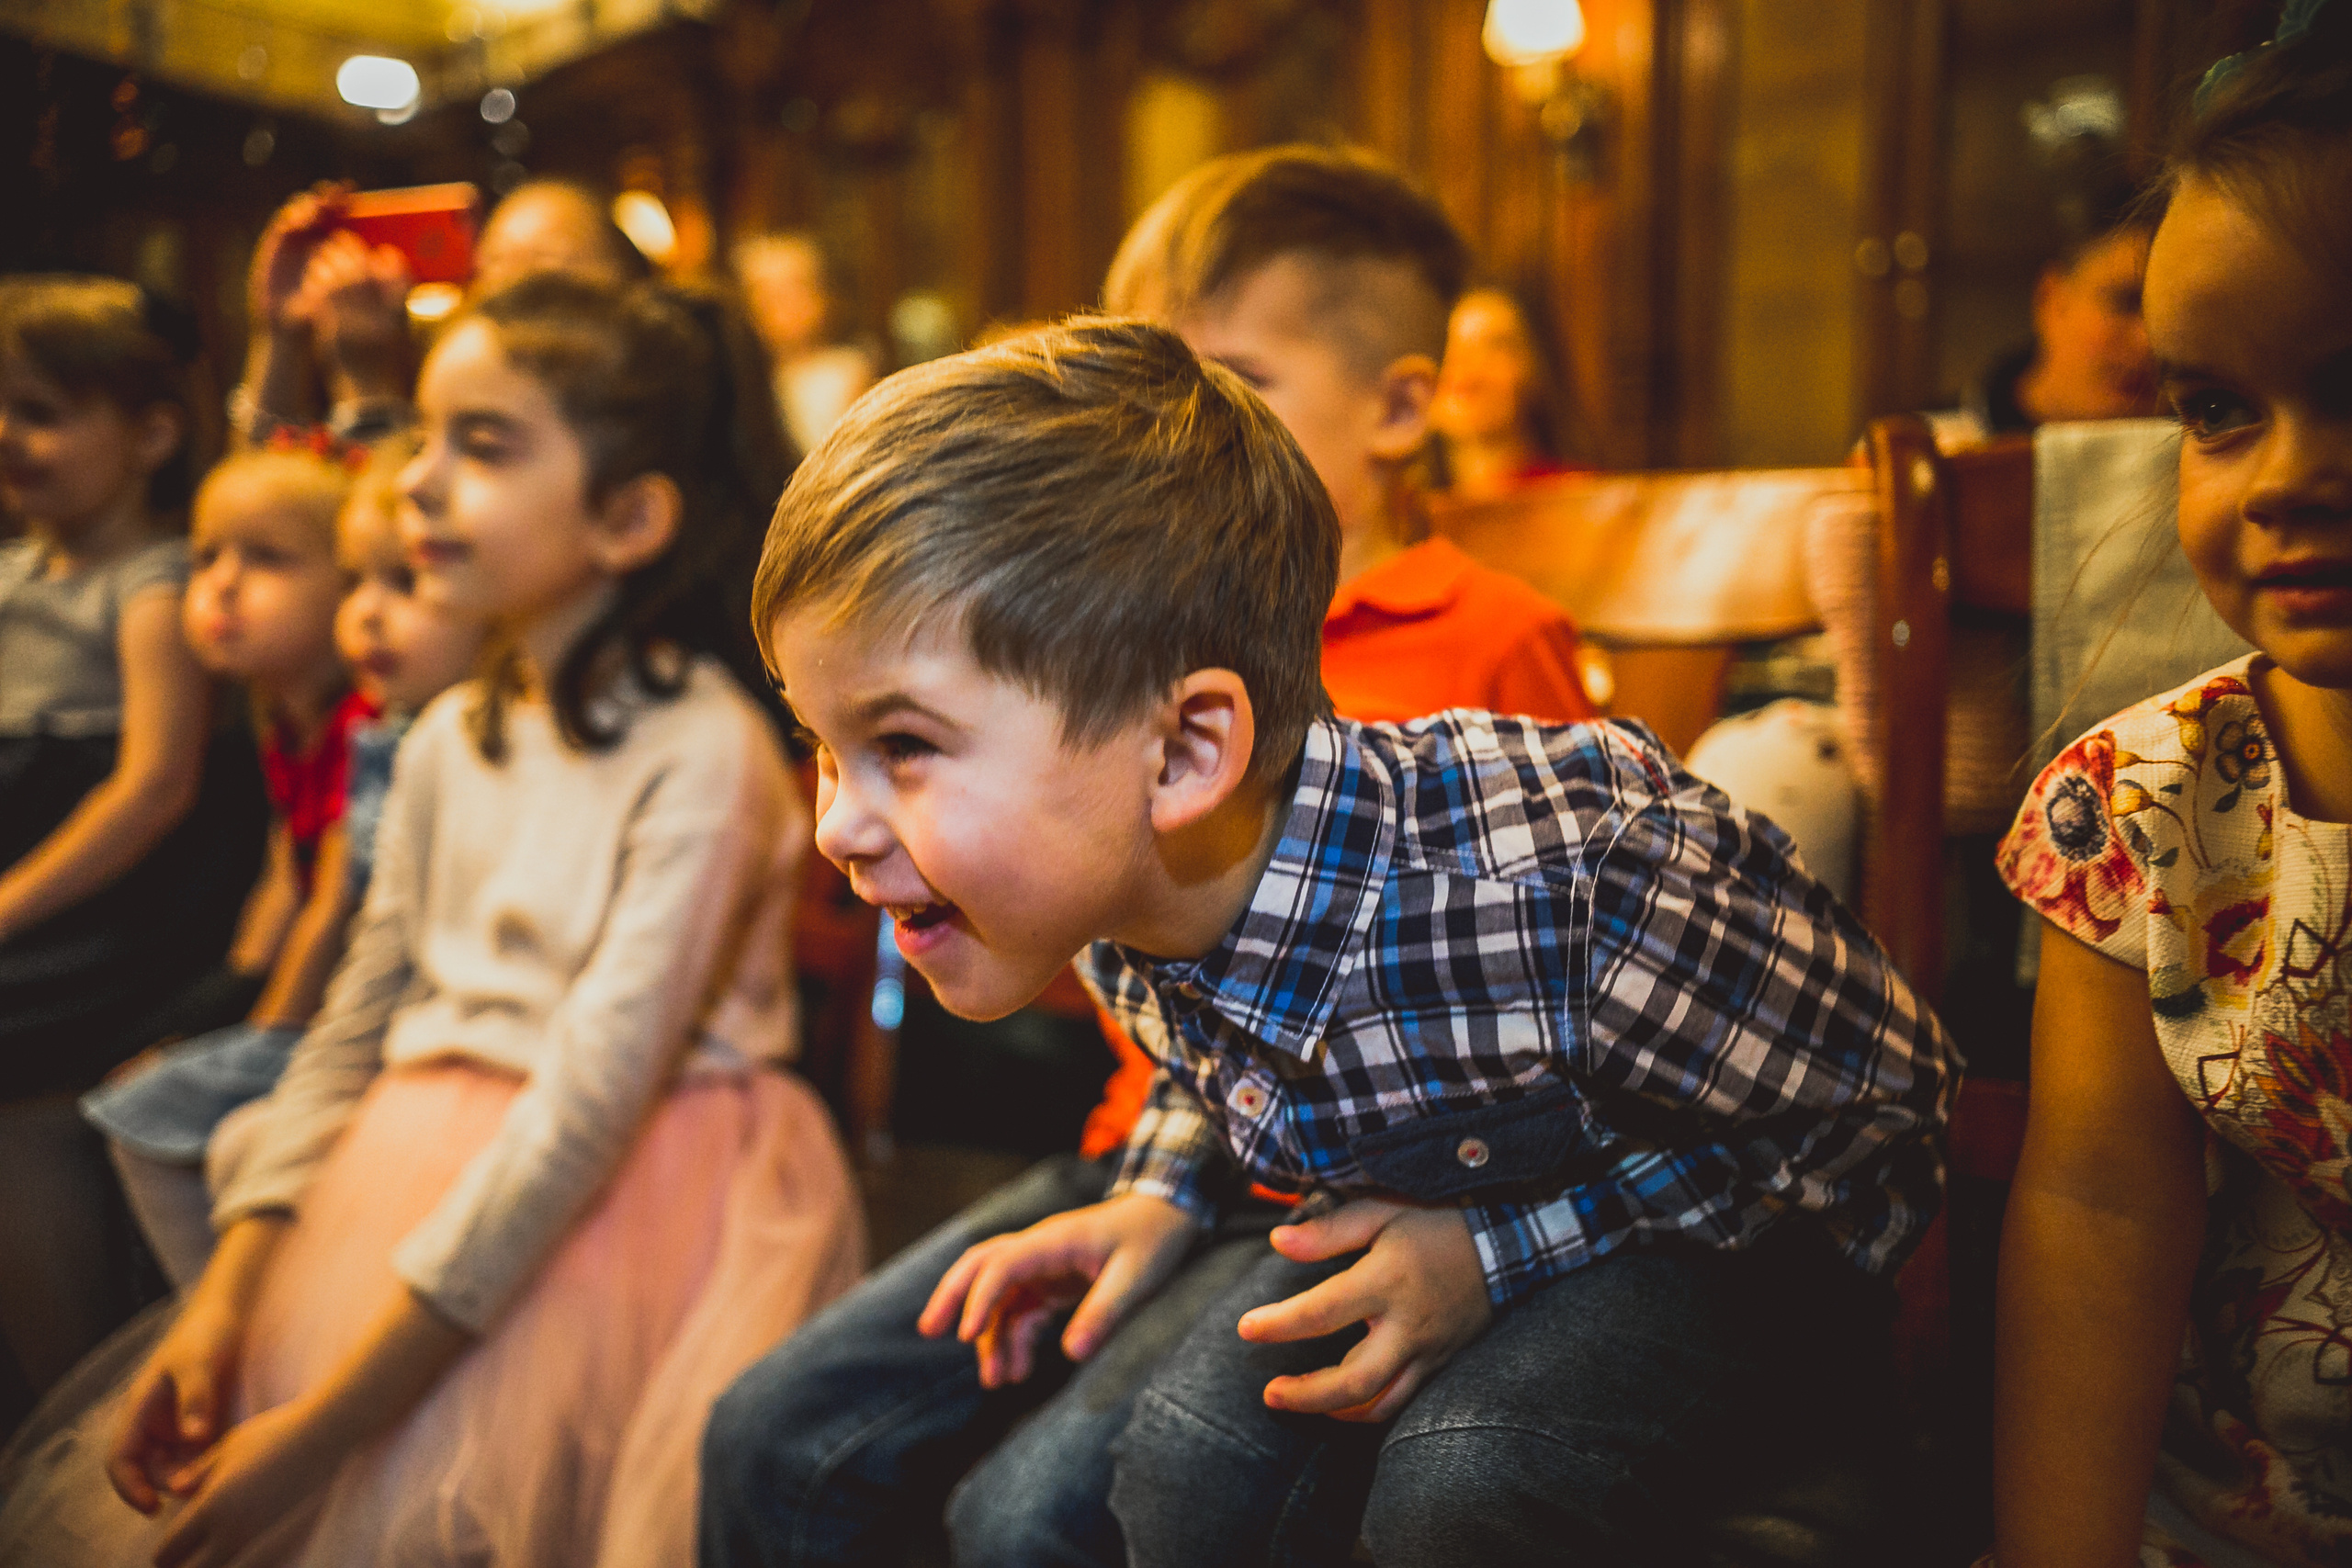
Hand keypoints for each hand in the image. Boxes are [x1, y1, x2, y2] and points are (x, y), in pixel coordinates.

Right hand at [108, 1296, 243, 1512]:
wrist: (230, 1316)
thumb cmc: (206, 1334)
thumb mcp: (199, 1364)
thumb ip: (196, 1398)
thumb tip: (193, 1438)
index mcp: (140, 1412)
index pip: (120, 1461)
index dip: (130, 1488)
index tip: (152, 1507)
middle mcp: (155, 1426)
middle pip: (152, 1472)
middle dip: (172, 1484)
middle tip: (203, 1487)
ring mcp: (179, 1429)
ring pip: (179, 1469)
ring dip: (194, 1478)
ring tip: (220, 1477)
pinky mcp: (204, 1429)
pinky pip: (202, 1458)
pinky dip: (211, 1466)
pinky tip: (232, 1465)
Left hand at [151, 1397, 342, 1567]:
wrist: (324, 1437)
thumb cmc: (273, 1434)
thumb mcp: (227, 1447)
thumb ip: (196, 1473)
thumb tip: (174, 1491)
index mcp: (211, 1506)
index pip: (169, 1551)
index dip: (161, 1553)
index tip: (163, 1544)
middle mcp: (231, 1529)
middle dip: (179, 1566)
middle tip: (179, 1553)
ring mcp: (255, 1533)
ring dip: (204, 1564)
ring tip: (201, 1549)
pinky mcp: (272, 1530)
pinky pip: (238, 1558)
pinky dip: (225, 1557)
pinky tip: (226, 1538)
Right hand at [248, 184, 350, 334]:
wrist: (292, 326)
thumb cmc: (323, 310)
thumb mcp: (349, 292)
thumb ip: (365, 272)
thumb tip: (391, 254)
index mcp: (331, 245)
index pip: (339, 217)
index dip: (344, 203)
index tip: (355, 192)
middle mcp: (311, 238)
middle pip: (321, 211)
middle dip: (329, 198)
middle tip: (340, 189)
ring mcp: (292, 241)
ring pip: (300, 214)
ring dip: (310, 205)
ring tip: (320, 203)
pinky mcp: (274, 246)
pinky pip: (282, 226)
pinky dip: (291, 218)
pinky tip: (300, 217)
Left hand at [291, 231, 411, 403]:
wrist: (372, 399)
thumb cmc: (388, 367)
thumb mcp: (402, 334)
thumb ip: (396, 301)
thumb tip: (389, 265)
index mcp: (400, 319)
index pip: (395, 279)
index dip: (385, 261)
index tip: (377, 251)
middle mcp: (380, 320)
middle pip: (363, 274)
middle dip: (350, 253)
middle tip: (340, 239)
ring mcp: (356, 326)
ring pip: (340, 282)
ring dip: (329, 263)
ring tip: (323, 253)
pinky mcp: (334, 332)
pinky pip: (323, 299)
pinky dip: (318, 283)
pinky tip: (314, 275)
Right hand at [919, 1194, 1199, 1386]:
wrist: (1168, 1216)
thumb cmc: (1153, 1240)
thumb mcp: (1137, 1277)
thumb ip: (1104, 1312)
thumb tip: (1072, 1354)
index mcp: (1054, 1240)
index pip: (1002, 1263)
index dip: (979, 1297)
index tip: (966, 1336)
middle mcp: (1040, 1249)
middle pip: (980, 1265)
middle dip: (952, 1297)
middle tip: (929, 1332)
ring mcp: (1043, 1266)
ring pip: (999, 1297)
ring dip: (991, 1336)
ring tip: (995, 1381)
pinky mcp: (1052, 1283)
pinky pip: (1021, 1311)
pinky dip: (1014, 1339)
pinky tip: (1017, 1371)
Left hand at [1238, 1199, 1491, 1422]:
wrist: (1510, 1239)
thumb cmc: (1441, 1218)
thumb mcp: (1384, 1209)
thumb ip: (1330, 1229)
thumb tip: (1278, 1242)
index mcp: (1387, 1281)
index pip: (1321, 1312)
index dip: (1278, 1325)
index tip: (1246, 1329)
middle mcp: (1408, 1324)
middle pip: (1352, 1381)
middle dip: (1306, 1395)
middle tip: (1271, 1395)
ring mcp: (1429, 1349)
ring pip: (1381, 1402)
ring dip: (1336, 1411)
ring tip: (1302, 1403)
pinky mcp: (1443, 1361)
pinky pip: (1405, 1398)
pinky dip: (1371, 1407)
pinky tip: (1347, 1402)